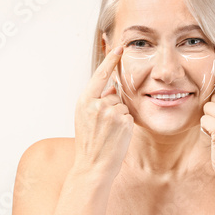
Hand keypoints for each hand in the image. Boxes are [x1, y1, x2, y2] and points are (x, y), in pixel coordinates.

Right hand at [73, 45, 133, 179]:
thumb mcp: (85, 118)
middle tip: (103, 128)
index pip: (100, 75)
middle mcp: (97, 104)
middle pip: (114, 95)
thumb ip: (96, 101)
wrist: (93, 166)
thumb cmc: (89, 143)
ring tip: (109, 133)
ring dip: (120, 117)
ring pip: (123, 106)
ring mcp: (110, 112)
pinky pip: (129, 116)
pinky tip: (117, 136)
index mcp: (84, 101)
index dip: (111, 60)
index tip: (119, 47)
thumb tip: (112, 89)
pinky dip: (126, 125)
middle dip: (113, 107)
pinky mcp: (123, 121)